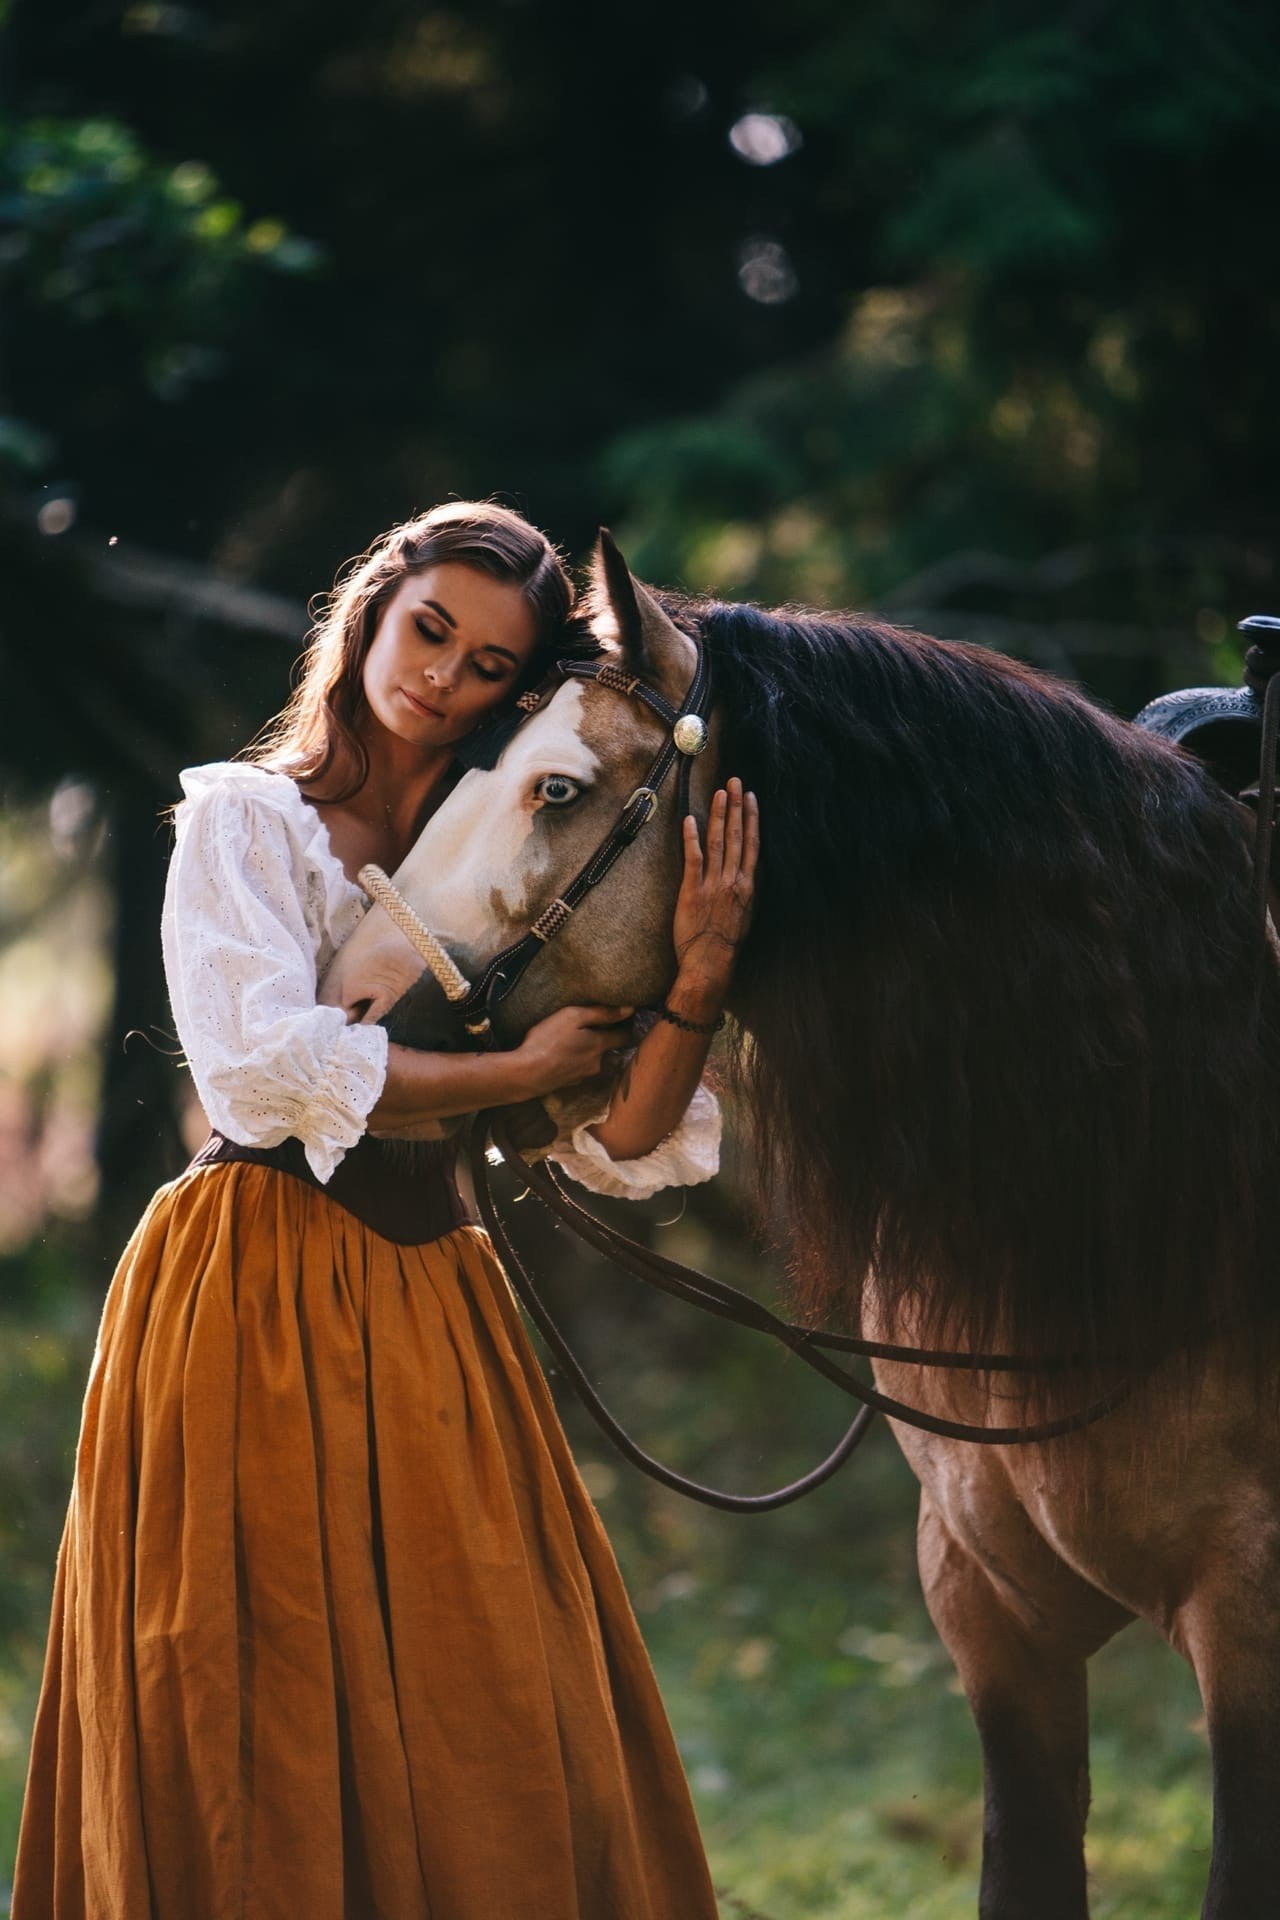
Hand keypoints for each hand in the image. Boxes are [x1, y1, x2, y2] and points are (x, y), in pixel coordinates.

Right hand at [513, 1003, 636, 1098]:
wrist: (525, 1074)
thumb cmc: (548, 1041)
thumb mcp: (573, 1017)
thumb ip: (601, 1013)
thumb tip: (630, 1009)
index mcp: (599, 1045)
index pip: (625, 1036)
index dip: (625, 1025)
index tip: (624, 1017)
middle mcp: (596, 1063)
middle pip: (606, 1048)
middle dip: (600, 1038)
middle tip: (587, 1027)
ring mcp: (582, 1076)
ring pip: (591, 1059)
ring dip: (584, 1051)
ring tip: (568, 1041)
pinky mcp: (568, 1084)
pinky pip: (576, 1069)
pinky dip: (571, 1061)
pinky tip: (558, 1055)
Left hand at [673, 776, 758, 999]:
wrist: (711, 963)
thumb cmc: (726, 944)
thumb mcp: (746, 914)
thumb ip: (745, 890)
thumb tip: (747, 871)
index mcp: (748, 886)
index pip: (751, 844)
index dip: (751, 818)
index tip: (751, 798)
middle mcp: (733, 880)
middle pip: (736, 836)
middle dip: (736, 807)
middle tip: (736, 782)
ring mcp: (713, 884)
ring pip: (718, 843)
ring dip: (719, 815)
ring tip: (720, 793)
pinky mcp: (692, 891)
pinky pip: (693, 859)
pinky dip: (692, 838)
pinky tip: (690, 819)